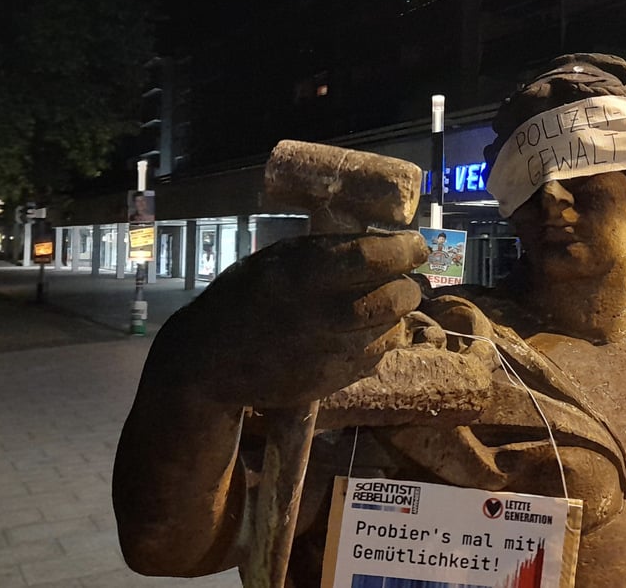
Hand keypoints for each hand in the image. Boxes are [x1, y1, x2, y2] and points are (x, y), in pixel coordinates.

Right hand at [154, 230, 428, 406]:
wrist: (211, 363)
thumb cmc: (242, 298)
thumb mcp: (276, 260)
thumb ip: (323, 253)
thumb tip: (378, 243)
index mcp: (303, 273)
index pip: (372, 257)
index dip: (404, 250)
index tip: (415, 246)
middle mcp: (322, 313)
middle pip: (394, 298)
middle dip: (407, 287)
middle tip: (404, 280)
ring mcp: (330, 352)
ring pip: (392, 330)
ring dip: (396, 316)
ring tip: (384, 305)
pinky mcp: (333, 381)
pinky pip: (375, 357)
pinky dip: (380, 341)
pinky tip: (364, 332)